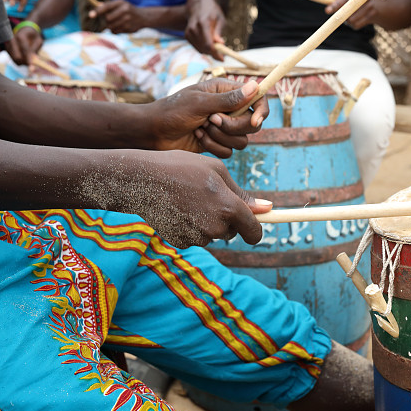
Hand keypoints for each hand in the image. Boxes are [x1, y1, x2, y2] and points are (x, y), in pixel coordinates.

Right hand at [6, 24, 42, 66]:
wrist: (24, 30)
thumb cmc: (33, 36)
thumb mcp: (38, 41)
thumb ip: (35, 50)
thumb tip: (33, 61)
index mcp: (20, 36)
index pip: (24, 49)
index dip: (28, 58)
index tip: (31, 65)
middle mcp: (11, 40)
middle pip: (16, 57)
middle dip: (25, 62)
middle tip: (32, 64)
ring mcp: (8, 45)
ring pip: (14, 60)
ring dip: (23, 62)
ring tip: (29, 59)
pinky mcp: (7, 50)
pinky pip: (13, 60)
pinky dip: (20, 61)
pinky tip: (24, 57)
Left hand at [90, 0, 144, 32]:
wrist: (144, 17)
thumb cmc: (128, 9)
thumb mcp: (120, 3)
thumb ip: (109, 5)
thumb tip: (97, 5)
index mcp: (121, 2)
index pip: (107, 6)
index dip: (98, 11)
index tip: (91, 15)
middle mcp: (125, 10)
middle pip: (107, 18)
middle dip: (106, 20)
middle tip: (110, 19)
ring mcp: (127, 20)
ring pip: (111, 26)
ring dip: (110, 26)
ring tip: (116, 22)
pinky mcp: (129, 28)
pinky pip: (115, 32)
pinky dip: (115, 30)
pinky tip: (120, 26)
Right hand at [110, 149, 271, 247]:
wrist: (142, 180)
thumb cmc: (182, 168)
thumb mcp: (216, 171)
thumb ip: (242, 194)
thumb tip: (268, 208)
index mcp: (229, 207)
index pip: (254, 232)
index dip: (256, 230)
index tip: (253, 226)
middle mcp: (215, 227)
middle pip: (232, 232)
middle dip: (227, 220)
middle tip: (207, 197)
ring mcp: (197, 237)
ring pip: (213, 234)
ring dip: (208, 222)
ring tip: (189, 199)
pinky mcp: (181, 242)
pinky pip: (195, 237)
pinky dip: (191, 227)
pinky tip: (178, 209)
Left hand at [146, 78, 268, 157]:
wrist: (153, 132)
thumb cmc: (173, 111)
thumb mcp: (200, 102)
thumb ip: (229, 99)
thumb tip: (255, 86)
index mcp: (226, 92)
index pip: (257, 99)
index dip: (261, 110)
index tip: (255, 121)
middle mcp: (228, 109)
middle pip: (252, 124)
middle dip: (233, 127)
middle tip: (212, 120)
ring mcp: (223, 128)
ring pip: (242, 141)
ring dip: (220, 137)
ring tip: (201, 129)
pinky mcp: (217, 143)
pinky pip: (229, 152)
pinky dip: (213, 147)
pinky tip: (197, 138)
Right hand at [185, 0, 226, 59]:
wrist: (197, 5)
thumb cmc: (212, 11)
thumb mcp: (220, 19)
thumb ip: (218, 32)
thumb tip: (220, 44)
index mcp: (203, 23)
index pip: (208, 44)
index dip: (215, 53)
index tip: (222, 59)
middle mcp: (194, 28)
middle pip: (204, 48)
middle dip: (214, 54)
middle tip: (222, 55)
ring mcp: (189, 32)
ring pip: (200, 49)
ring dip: (209, 51)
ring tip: (217, 46)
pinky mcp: (187, 35)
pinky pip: (197, 47)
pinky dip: (204, 48)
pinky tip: (209, 43)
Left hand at [325, 0, 378, 29]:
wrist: (377, 7)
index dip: (335, 4)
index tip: (327, 10)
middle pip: (349, 9)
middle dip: (341, 15)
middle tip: (335, 19)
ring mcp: (370, 6)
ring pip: (351, 19)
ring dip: (346, 21)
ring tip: (348, 17)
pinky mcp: (372, 16)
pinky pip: (356, 25)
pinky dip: (352, 25)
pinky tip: (355, 20)